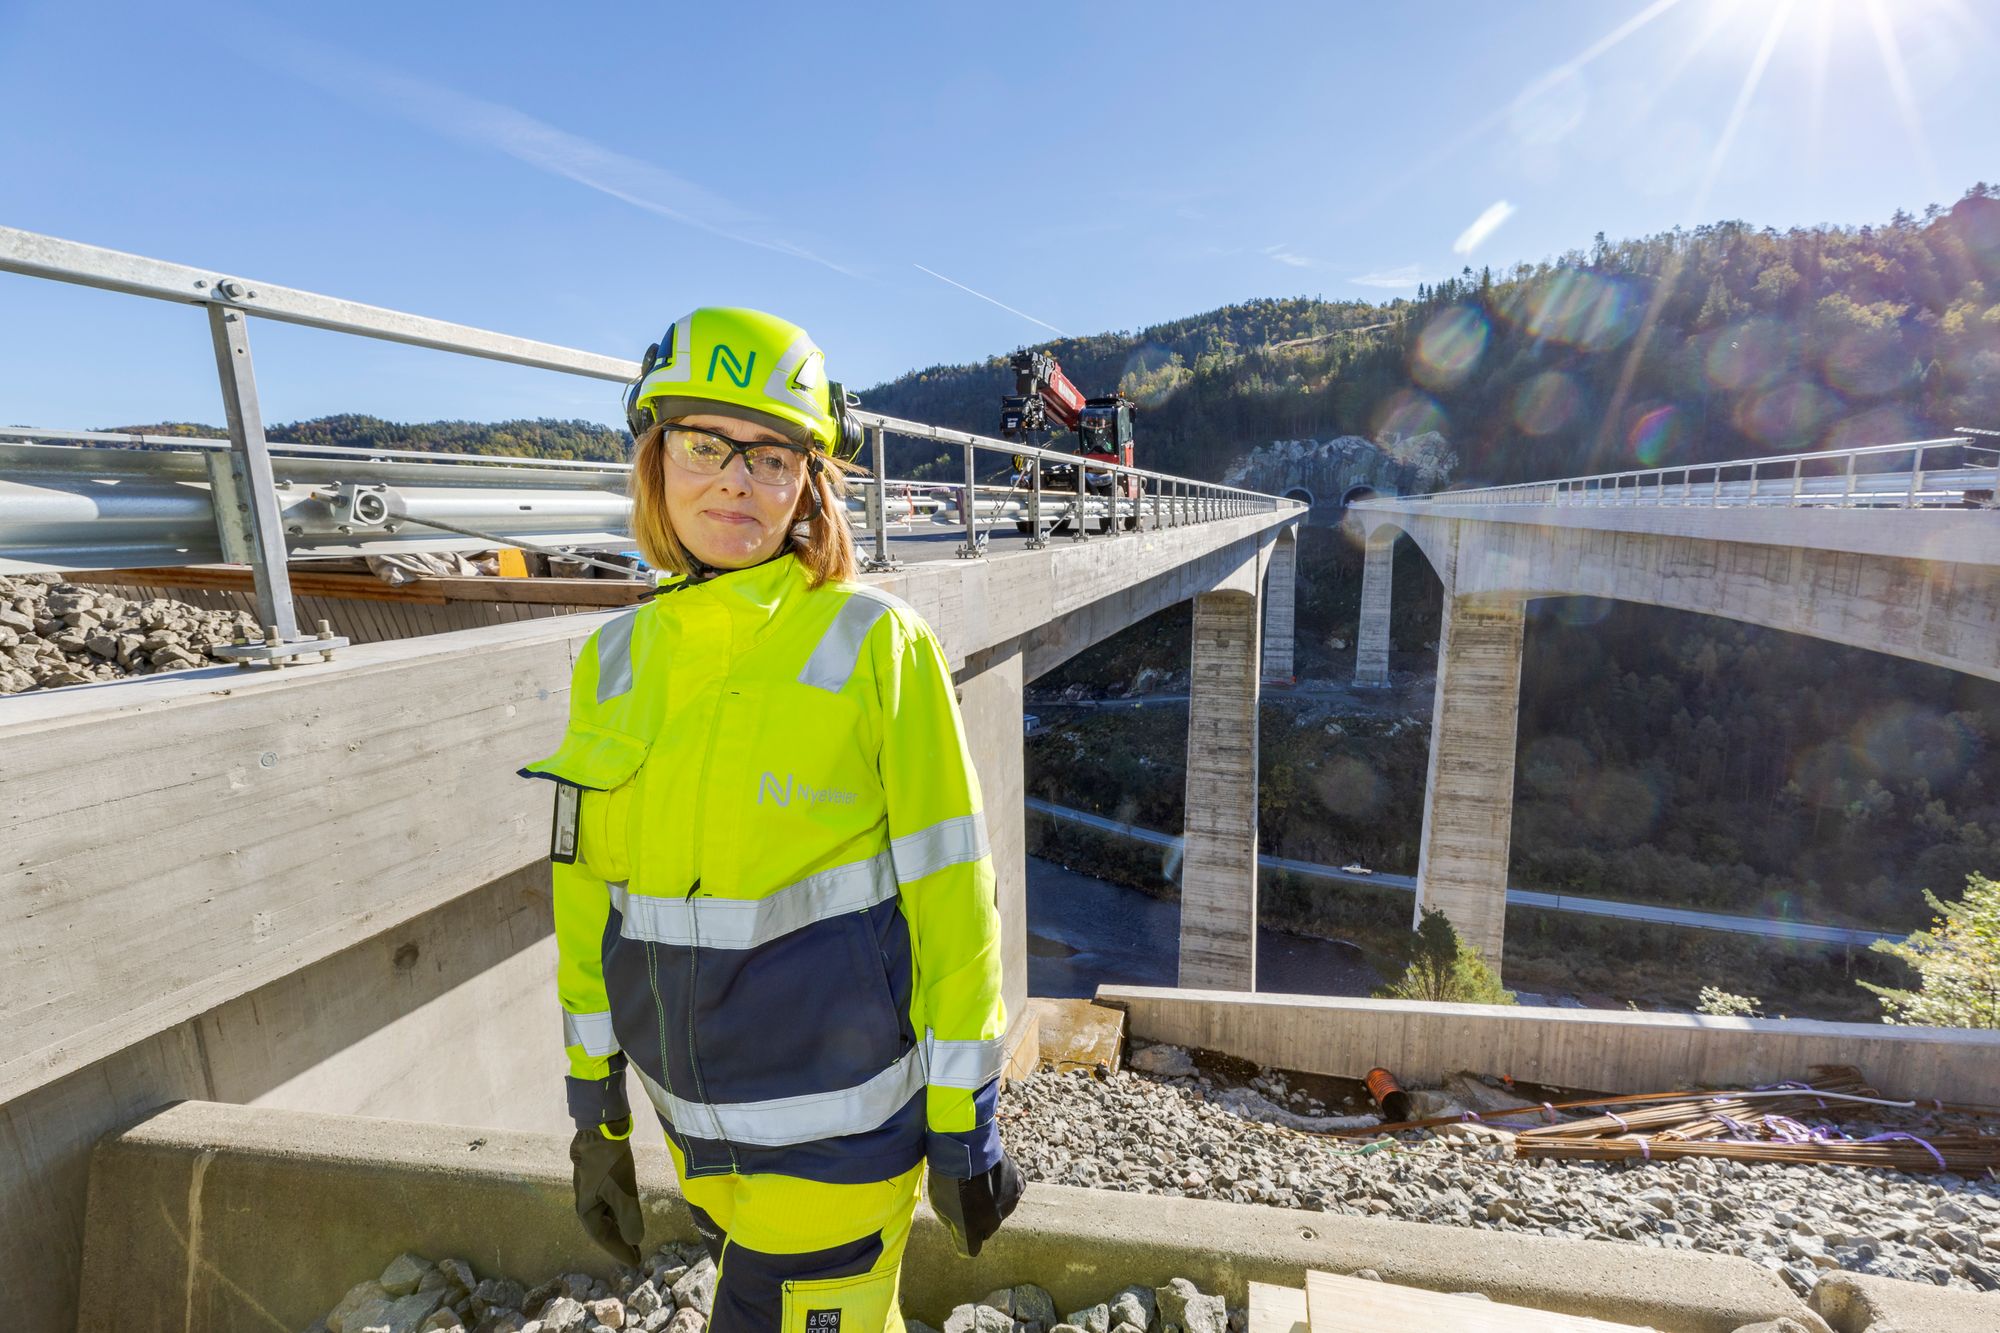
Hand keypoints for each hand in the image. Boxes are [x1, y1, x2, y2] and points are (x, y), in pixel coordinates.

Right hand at [569, 1120, 643, 1264]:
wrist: (600, 1128)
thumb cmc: (609, 1162)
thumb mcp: (622, 1191)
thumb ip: (628, 1218)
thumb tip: (635, 1240)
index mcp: (587, 1209)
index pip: (603, 1238)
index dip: (620, 1251)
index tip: (635, 1263)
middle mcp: (586, 1203)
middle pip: (604, 1229)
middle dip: (620, 1242)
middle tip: (637, 1254)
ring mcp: (592, 1191)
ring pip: (607, 1216)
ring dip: (620, 1227)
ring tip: (635, 1238)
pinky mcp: (599, 1179)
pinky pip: (609, 1204)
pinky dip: (619, 1212)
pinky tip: (628, 1213)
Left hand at [930, 1152, 1024, 1258]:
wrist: (968, 1147)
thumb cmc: (948, 1175)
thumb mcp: (939, 1202)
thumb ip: (951, 1221)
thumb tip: (958, 1226)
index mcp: (972, 1230)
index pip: (971, 1249)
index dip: (964, 1238)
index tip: (960, 1227)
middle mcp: (994, 1222)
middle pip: (986, 1227)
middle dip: (979, 1218)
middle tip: (968, 1198)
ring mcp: (1009, 1204)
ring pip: (1000, 1210)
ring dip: (992, 1202)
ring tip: (980, 1183)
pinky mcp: (1018, 1187)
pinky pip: (1012, 1192)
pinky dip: (1004, 1187)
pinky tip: (994, 1176)